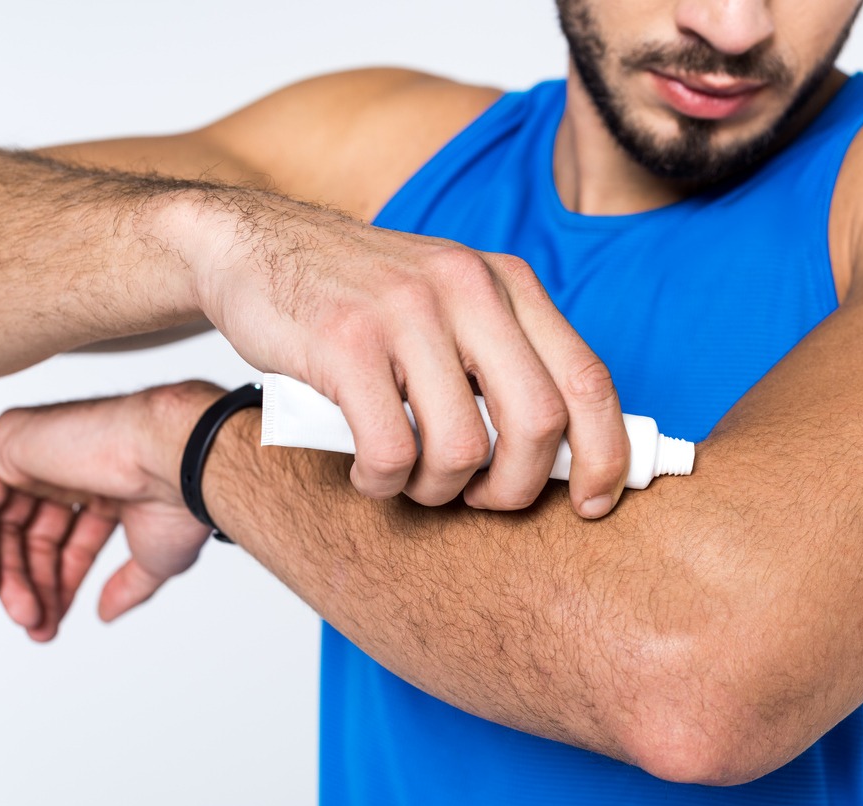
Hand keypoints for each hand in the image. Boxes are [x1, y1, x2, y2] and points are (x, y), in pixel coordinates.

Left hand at [0, 383, 223, 640]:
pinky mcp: (13, 440)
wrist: (179, 461)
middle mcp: (75, 467)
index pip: (70, 543)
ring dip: (8, 575)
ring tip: (23, 612)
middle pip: (35, 537)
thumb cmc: (181, 498)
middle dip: (32, 586)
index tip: (50, 624)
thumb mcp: (155, 558)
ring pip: (4, 524)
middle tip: (35, 624)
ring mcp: (43, 451)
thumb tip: (107, 613)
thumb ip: (128, 585)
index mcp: (111, 487)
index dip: (60, 586)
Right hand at [186, 195, 629, 517]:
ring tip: (412, 479)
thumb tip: (568, 455)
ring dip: (439, 491)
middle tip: (482, 499)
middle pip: (540, 423)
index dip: (606, 453)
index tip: (594, 503)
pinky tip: (368, 471)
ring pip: (463, 448)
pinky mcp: (345, 341)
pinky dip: (383, 483)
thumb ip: (506, 362)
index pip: (588, 378)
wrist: (256, 245)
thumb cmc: (362, 299)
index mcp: (508, 283)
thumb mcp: (452, 307)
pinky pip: (391, 451)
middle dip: (517, 488)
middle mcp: (468, 287)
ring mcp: (407, 310)